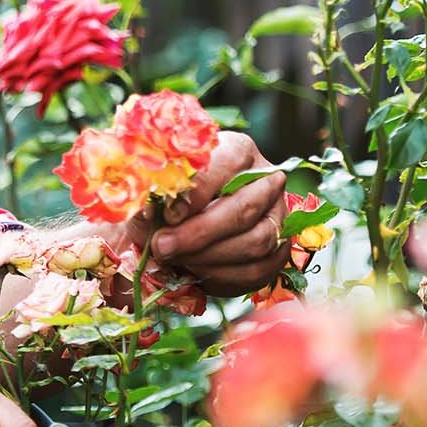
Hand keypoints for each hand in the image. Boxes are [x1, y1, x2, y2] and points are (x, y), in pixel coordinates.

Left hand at [133, 131, 289, 296]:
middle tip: (162, 246)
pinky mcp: (276, 251)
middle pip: (245, 208)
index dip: (198, 191)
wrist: (170, 228)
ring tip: (174, 259)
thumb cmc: (161, 199)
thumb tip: (149, 210)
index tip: (168, 214)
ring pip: (256, 242)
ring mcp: (277, 216)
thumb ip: (150, 194)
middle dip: (199, 233)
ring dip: (209, 258)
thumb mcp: (151, 189)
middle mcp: (266, 180)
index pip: (229, 163)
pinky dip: (222, 277)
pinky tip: (193, 272)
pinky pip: (259, 270)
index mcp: (238, 149)